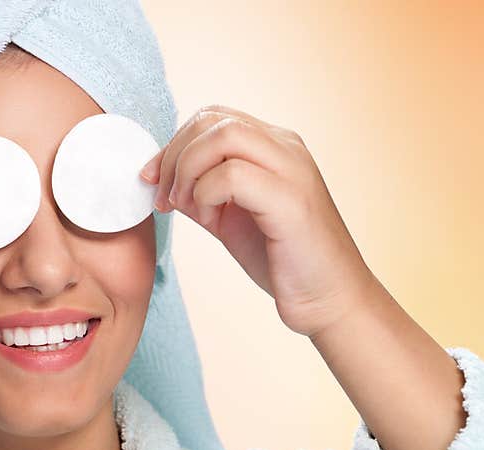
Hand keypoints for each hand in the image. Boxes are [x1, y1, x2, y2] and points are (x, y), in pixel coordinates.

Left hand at [140, 104, 376, 337]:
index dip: (173, 145)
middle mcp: (286, 148)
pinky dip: (206, 195)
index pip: (211, 117)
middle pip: (211, 118)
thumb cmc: (282, 259)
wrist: (329, 298)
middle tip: (167, 199)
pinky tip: (210, 222)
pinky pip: (233, 175)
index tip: (154, 183)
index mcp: (273, 147)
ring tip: (189, 209)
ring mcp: (292, 170)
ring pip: (223, 136)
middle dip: (174, 157)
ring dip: (188, 172)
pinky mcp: (292, 200)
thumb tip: (162, 178)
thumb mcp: (229, 218)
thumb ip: (201, 192)